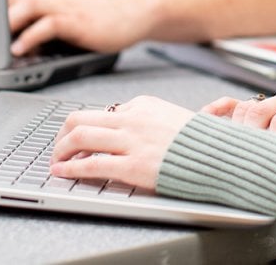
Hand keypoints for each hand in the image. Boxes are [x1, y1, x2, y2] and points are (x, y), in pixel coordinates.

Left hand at [8, 0, 151, 54]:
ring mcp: (62, 8)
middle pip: (9, 1)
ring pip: (26, 7)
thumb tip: (9, 52)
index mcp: (40, 1)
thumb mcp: (60, 24)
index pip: (3, 1)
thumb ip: (35, 32)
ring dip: (6, 24)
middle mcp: (48, 0)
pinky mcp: (76, 20)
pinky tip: (19, 49)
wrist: (130, 13)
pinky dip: (31, 35)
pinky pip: (48, 24)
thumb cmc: (94, 21)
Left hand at [51, 95, 194, 189]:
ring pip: (81, 136)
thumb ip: (146, 117)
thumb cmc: (200, 140)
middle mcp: (133, 119)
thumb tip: (124, 120)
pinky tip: (63, 171)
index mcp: (143, 104)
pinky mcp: (133, 165)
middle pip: (81, 117)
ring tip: (57, 159)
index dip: (85, 127)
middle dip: (63, 134)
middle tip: (58, 146)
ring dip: (62, 149)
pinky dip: (71, 168)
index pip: (102, 111)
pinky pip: (92, 163)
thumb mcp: (170, 116)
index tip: (77, 138)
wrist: (219, 155)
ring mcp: (132, 141)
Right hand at [202, 88, 275, 163]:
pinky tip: (206, 118)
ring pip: (244, 109)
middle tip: (248, 163)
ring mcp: (273, 99)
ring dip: (236, 131)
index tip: (268, 163)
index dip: (273, 142)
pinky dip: (219, 111)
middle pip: (258, 113)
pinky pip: (234, 104)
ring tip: (235, 154)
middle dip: (250, 139)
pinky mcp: (260, 105)